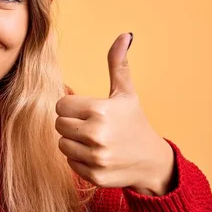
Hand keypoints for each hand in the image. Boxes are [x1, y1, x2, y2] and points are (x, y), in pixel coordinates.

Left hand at [56, 33, 174, 195]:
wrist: (152, 161)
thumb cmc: (134, 122)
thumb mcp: (126, 93)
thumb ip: (118, 64)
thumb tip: (125, 35)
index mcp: (101, 110)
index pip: (61, 105)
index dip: (72, 106)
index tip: (87, 110)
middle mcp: (97, 134)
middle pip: (59, 124)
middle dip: (71, 123)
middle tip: (90, 125)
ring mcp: (96, 157)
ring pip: (62, 144)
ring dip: (73, 141)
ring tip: (93, 140)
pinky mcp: (94, 176)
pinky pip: (70, 162)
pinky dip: (79, 159)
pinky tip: (97, 155)